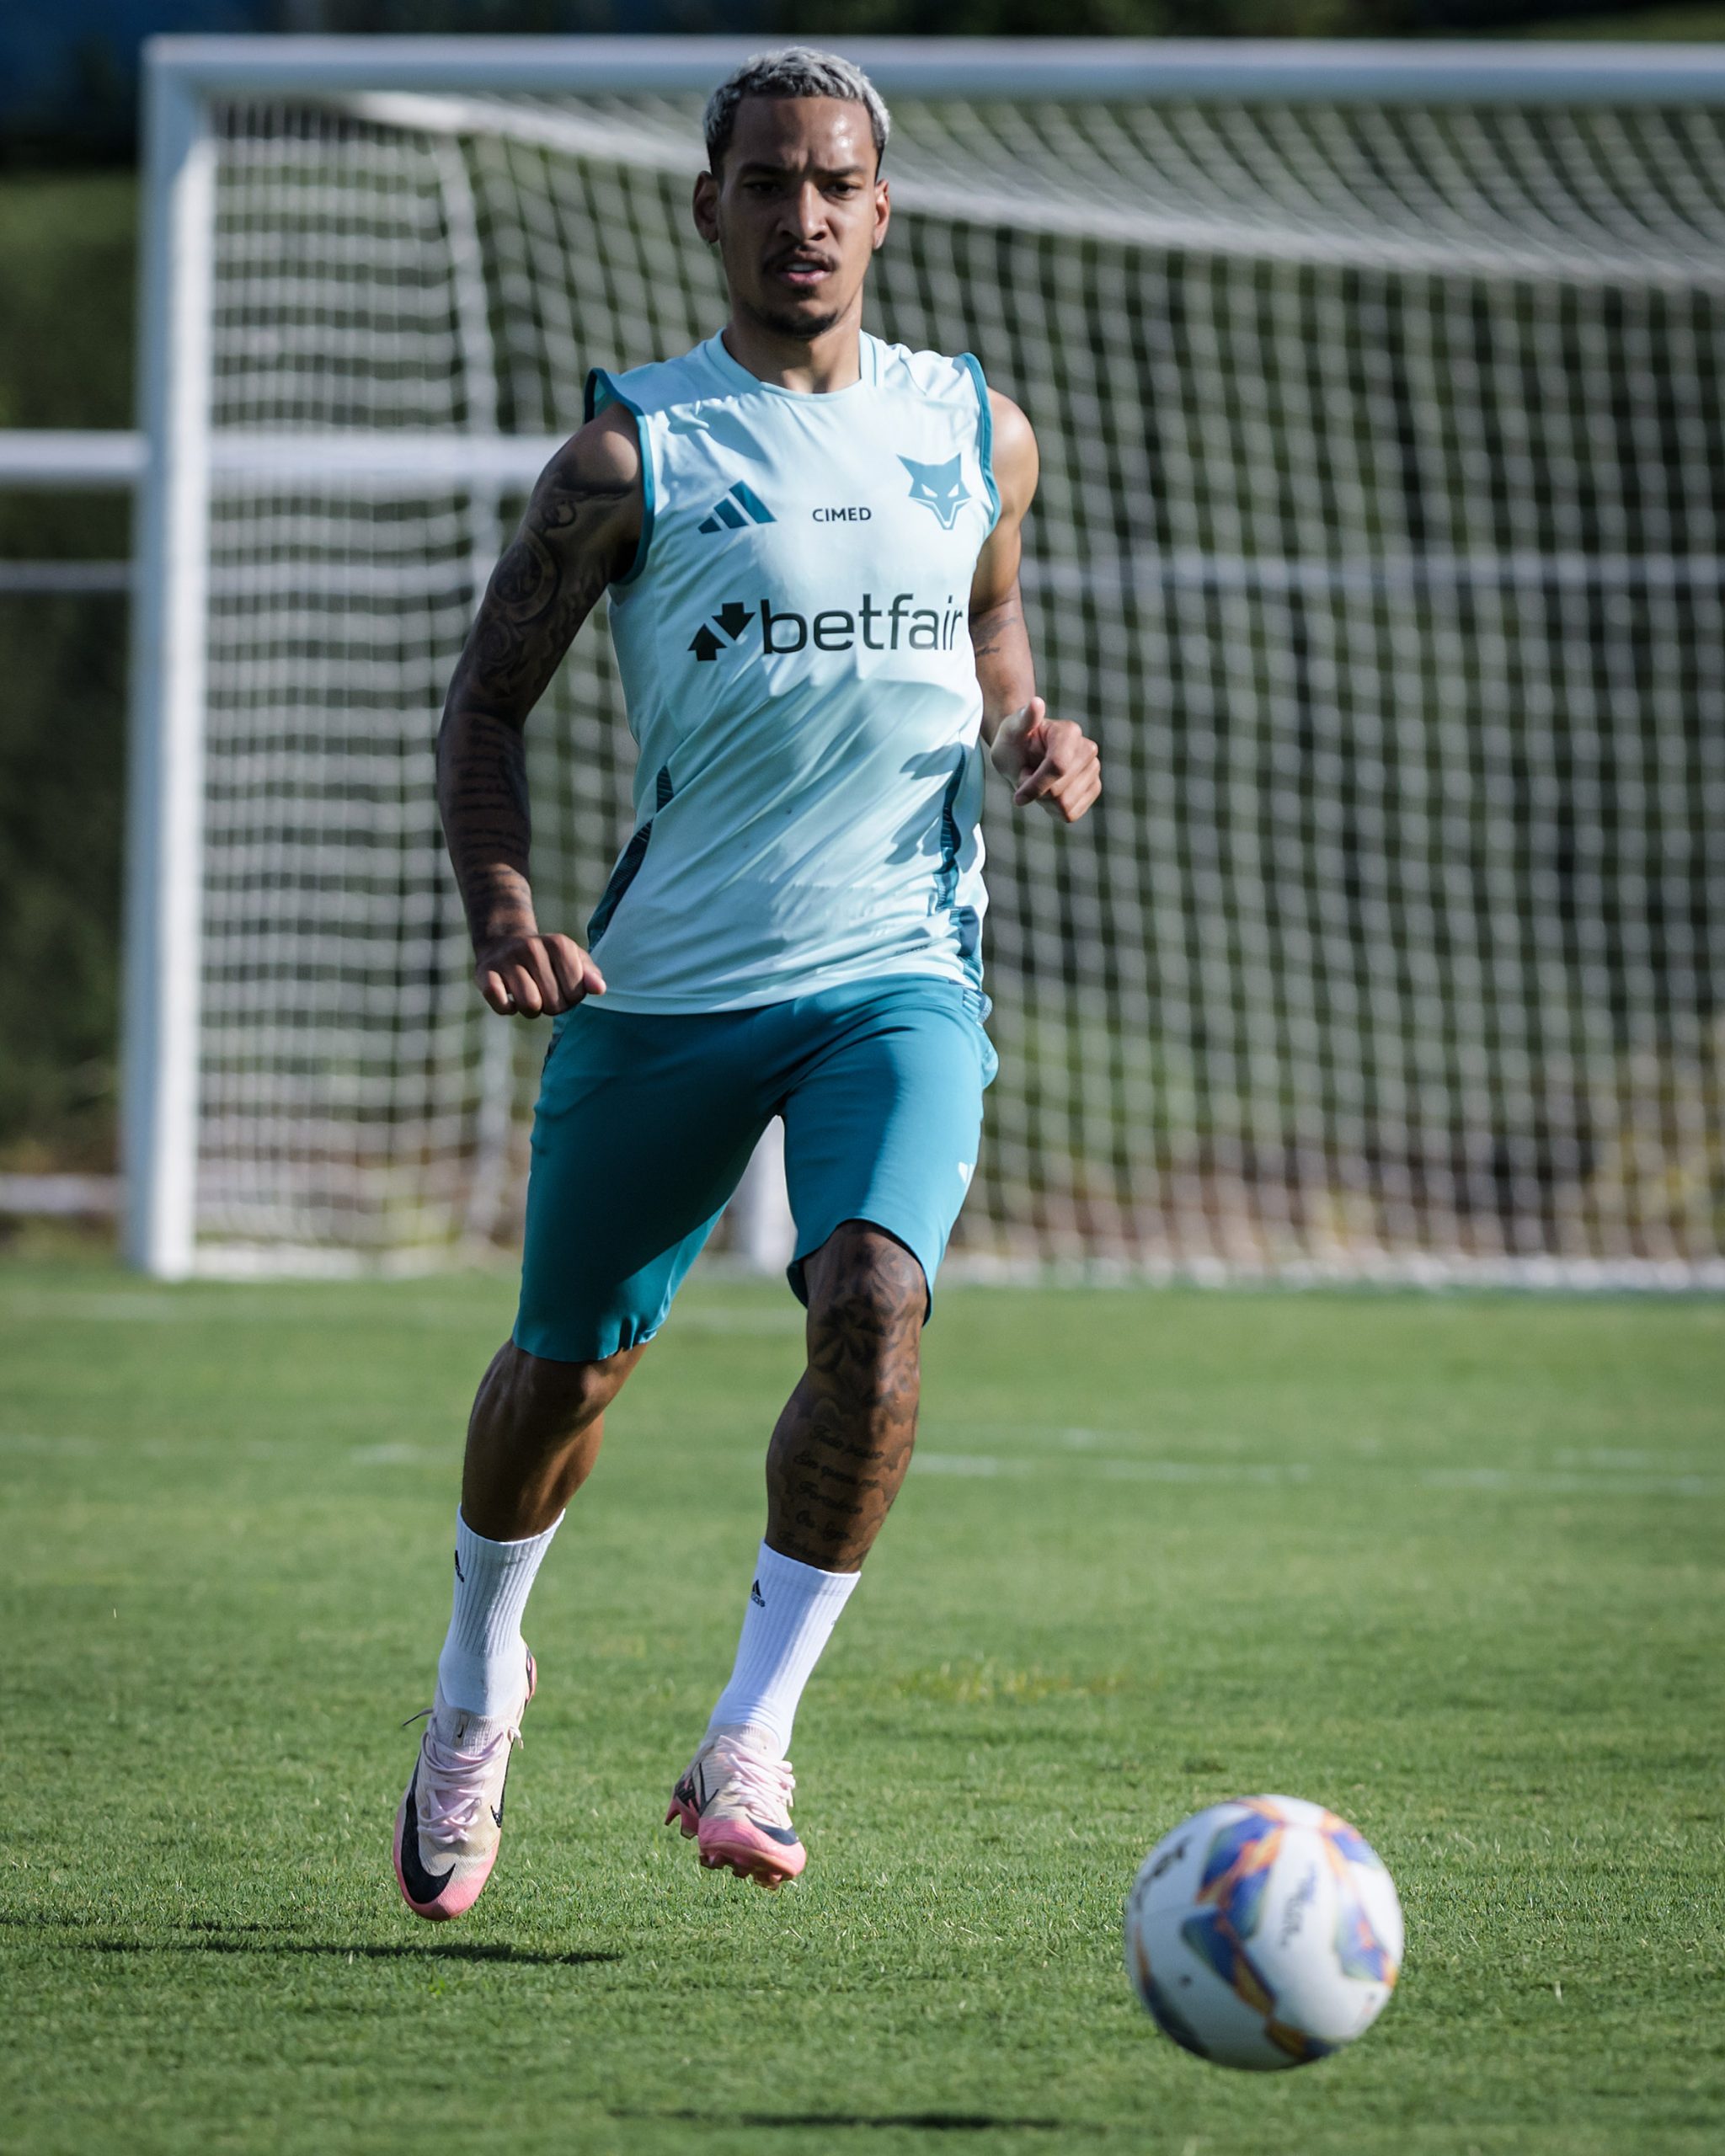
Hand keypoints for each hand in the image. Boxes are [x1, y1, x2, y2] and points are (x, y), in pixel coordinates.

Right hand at [474, 931, 605, 1017]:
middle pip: (554, 1004)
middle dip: (552, 1006)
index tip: (564, 988)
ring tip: (530, 996)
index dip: (572, 998)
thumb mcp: (572, 959)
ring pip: (530, 1005)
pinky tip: (509, 999)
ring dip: (531, 1010)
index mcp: (559, 944)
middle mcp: (532, 947)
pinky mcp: (485, 972)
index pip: (577, 992)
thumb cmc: (548, 958)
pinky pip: (500, 1003)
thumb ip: (590, 974)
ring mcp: (507, 959)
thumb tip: (599, 989)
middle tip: (545, 993)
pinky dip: (507, 1009)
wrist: (504, 942)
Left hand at [990, 697, 1100, 823]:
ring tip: (1038, 782)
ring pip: (1065, 805)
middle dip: (1037, 792)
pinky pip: (1071, 813)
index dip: (1035, 786)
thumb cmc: (1014, 741)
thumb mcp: (1011, 731)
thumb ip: (1023, 719)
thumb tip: (1036, 703)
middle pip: (1059, 791)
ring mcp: (1093, 769)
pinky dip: (1054, 810)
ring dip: (1044, 801)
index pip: (1057, 767)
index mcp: (1069, 732)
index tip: (1017, 796)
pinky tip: (1048, 792)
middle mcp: (1087, 749)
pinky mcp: (1094, 788)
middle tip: (1028, 777)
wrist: (1022, 754)